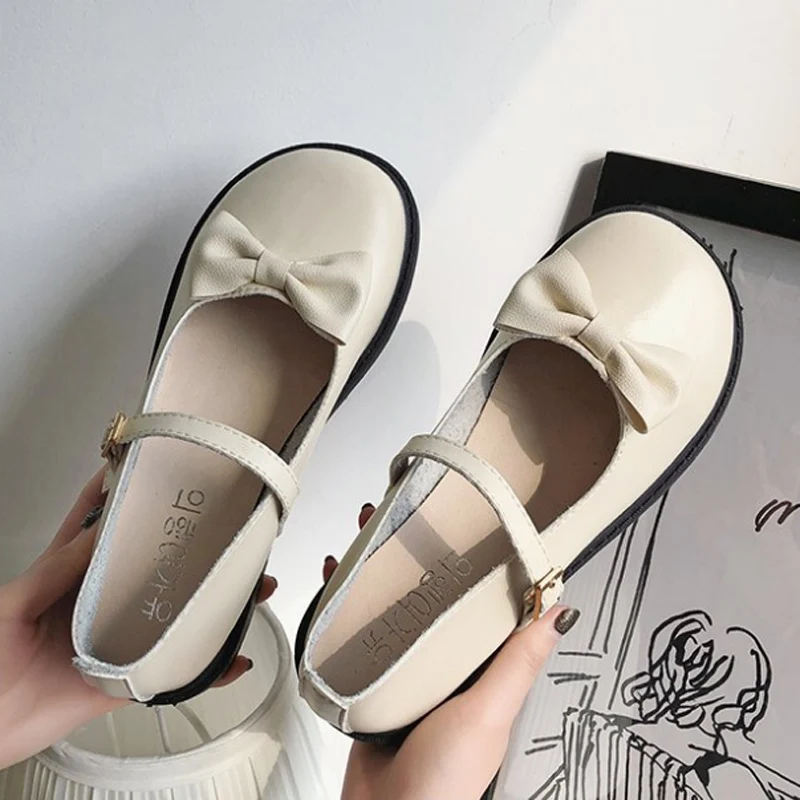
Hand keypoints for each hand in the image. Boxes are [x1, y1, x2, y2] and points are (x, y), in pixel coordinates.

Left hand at [0, 469, 275, 768]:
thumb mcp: (13, 603)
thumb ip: (55, 570)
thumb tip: (98, 535)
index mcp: (68, 574)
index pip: (102, 522)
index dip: (129, 493)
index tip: (161, 468)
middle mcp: (99, 603)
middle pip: (155, 566)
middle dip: (193, 548)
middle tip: (227, 532)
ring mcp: (116, 640)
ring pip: (175, 614)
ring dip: (213, 604)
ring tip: (247, 591)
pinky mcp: (125, 679)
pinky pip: (173, 673)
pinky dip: (206, 670)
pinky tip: (230, 661)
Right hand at [338, 505, 579, 799]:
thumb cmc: (445, 783)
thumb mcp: (488, 713)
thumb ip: (518, 663)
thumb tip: (560, 615)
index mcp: (482, 671)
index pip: (487, 605)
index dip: (480, 563)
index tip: (473, 523)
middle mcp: (448, 668)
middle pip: (436, 599)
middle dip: (420, 557)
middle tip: (404, 518)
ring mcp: (409, 674)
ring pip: (398, 612)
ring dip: (381, 576)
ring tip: (368, 540)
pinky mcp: (374, 683)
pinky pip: (362, 638)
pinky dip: (348, 610)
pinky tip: (337, 590)